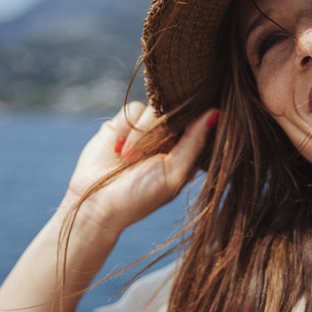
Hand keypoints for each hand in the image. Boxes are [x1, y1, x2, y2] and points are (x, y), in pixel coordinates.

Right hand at [63, 102, 218, 235]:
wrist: (95, 204)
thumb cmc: (140, 197)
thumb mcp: (174, 173)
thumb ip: (195, 142)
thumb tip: (216, 112)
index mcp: (187, 151)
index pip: (201, 122)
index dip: (196, 118)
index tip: (186, 129)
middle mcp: (169, 137)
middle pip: (178, 110)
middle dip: (164, 128)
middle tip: (151, 152)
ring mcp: (147, 129)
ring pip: (155, 107)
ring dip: (142, 134)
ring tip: (129, 159)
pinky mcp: (125, 123)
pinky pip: (134, 109)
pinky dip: (126, 129)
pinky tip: (119, 150)